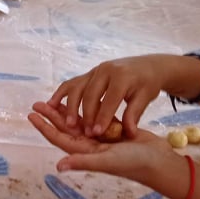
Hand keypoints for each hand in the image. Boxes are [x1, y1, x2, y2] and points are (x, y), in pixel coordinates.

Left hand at [29, 100, 170, 179]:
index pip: (58, 138)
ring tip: (54, 100)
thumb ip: (83, 162)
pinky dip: (86, 109)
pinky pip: (95, 118)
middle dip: (51, 116)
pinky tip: (80, 100)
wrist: (160, 162)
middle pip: (65, 128)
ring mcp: (101, 140)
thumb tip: (59, 166)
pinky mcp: (113, 132)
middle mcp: (89, 146)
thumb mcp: (107, 161)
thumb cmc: (134, 164)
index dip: (44, 127)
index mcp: (85, 152)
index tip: (31, 115)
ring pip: (79, 122)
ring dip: (66, 112)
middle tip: (36, 103)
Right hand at [45, 57, 168, 138]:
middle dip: (85, 114)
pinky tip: (52, 105)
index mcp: (122, 76)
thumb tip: (128, 133)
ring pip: (77, 88)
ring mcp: (94, 70)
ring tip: (67, 123)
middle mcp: (105, 71)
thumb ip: (134, 114)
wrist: (147, 65)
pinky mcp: (88, 73)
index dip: (102, 117)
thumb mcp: (145, 97)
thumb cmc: (148, 83)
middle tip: (82, 132)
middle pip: (90, 94)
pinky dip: (61, 94)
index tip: (96, 133)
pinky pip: (71, 83)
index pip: (109, 100)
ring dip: (70, 106)